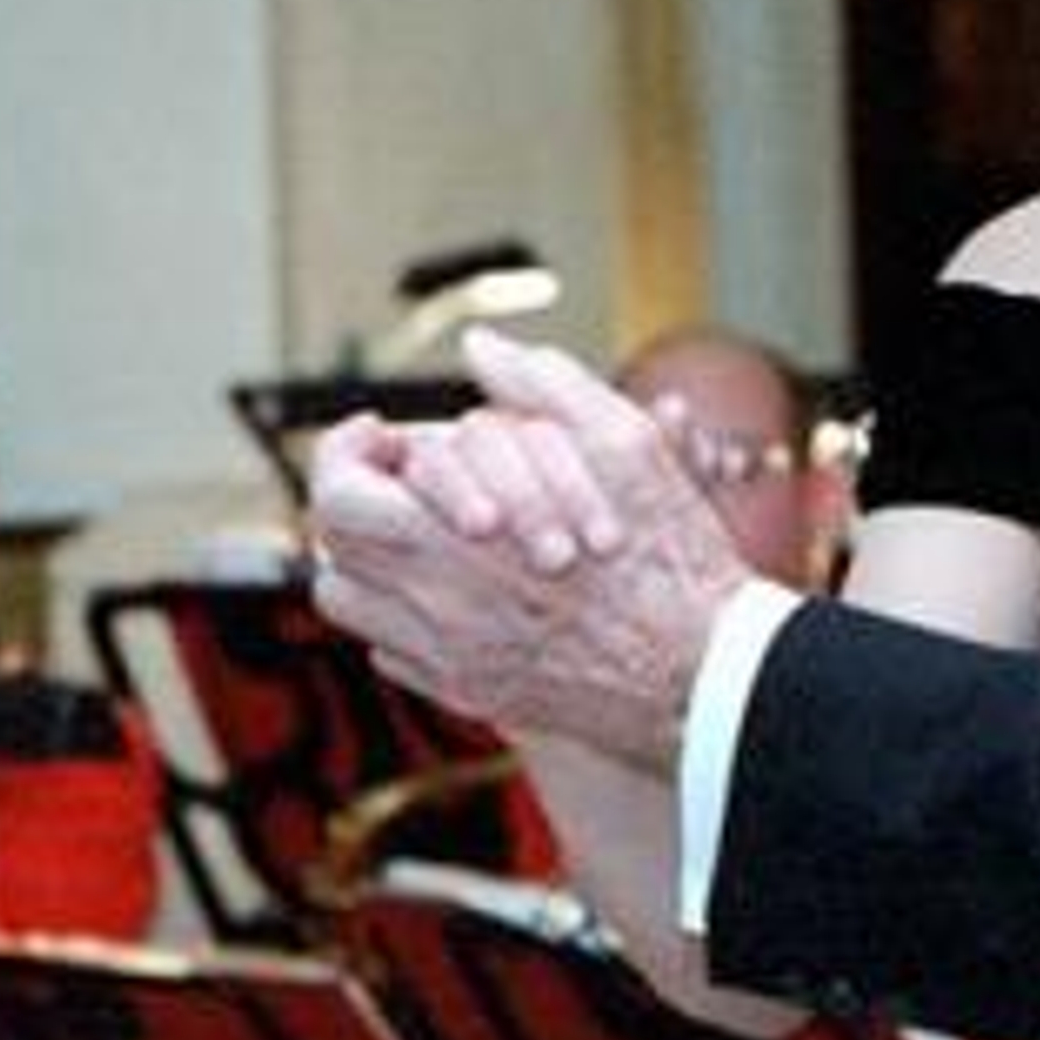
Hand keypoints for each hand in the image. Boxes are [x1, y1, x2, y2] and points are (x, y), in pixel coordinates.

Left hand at [304, 330, 756, 768]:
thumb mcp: (625, 446)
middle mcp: (434, 609)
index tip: (382, 433)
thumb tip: (481, 346)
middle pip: (333, 548)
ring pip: (351, 605)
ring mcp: (447, 661)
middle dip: (359, 496)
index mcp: (457, 540)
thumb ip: (544, 388)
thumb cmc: (672, 560)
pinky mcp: (469, 694)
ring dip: (372, 557)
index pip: (336, 492)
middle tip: (407, 476)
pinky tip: (461, 587)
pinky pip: (391, 652)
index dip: (348, 450)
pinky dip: (404, 612)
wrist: (706, 675)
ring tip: (428, 529)